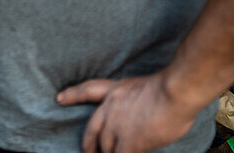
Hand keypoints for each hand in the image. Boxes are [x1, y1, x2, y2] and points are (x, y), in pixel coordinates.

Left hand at [57, 73, 199, 152]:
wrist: (174, 92)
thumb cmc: (170, 88)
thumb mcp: (143, 87)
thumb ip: (135, 101)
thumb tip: (141, 117)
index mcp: (115, 91)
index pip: (88, 90)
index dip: (72, 95)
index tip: (59, 98)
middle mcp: (110, 108)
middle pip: (92, 130)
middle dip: (89, 145)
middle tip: (88, 152)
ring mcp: (116, 126)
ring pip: (106, 148)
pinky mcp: (128, 141)